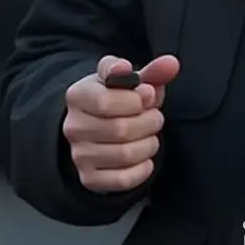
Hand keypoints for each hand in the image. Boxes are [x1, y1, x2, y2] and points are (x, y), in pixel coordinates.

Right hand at [62, 54, 179, 192]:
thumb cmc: (119, 97)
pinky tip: (145, 156)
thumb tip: (171, 64)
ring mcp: (79, 155)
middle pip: (121, 130)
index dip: (137, 100)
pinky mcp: (89, 178)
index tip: (148, 95)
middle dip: (150, 121)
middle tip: (155, 117)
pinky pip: (123, 180)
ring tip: (150, 134)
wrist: (98, 123)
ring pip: (125, 155)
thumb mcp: (131, 79)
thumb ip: (152, 71)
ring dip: (149, 144)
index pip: (107, 103)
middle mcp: (73, 126)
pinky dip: (143, 169)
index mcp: (78, 95)